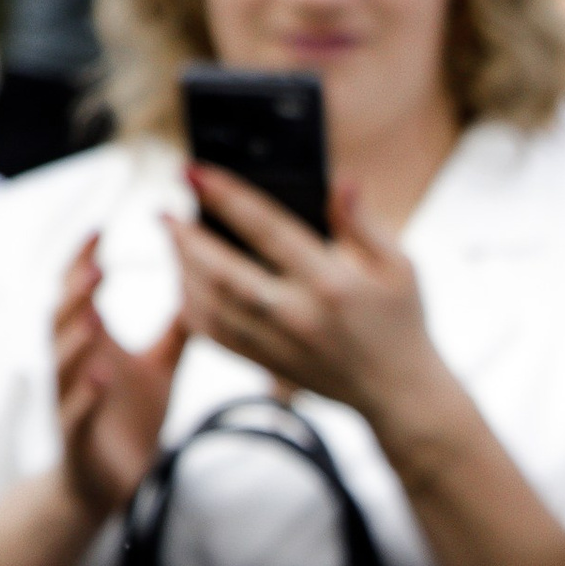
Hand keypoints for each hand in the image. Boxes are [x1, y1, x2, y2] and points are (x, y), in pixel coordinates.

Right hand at [51, 230, 184, 519]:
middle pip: (64, 321)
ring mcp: (72, 400)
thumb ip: (176, 328)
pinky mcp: (77, 438)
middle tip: (97, 263)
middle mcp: (75, 366)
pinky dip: (86, 396)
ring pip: (64, 364)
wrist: (106, 481)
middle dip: (76, 292)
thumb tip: (204, 286)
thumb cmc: (128, 417)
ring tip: (94, 311)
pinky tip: (101, 378)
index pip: (80, 293)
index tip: (99, 228)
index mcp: (92, 343)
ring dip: (76, 338)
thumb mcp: (159, 367)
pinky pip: (76, 414)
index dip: (84, 262)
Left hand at [171, 169, 446, 438]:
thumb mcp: (401, 267)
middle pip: (223, 273)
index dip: (227, 197)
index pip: (268, 229)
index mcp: (333, 283)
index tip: (194, 172)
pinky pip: (213, 335)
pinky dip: (190, 307)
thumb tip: (340, 181)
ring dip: (182, 270)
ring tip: (171, 240)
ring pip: (210, 305)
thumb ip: (364, 223)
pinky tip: (183, 283)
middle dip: (185, 239)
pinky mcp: (266, 363)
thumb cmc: (401, 321)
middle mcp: (299, 315)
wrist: (398, 393)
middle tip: (163, 211)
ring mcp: (278, 343)